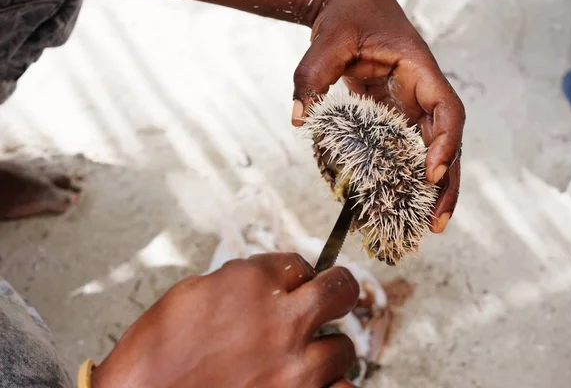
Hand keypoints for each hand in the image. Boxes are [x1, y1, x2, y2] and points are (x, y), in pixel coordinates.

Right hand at [91, 253, 359, 387]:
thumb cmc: (156, 355)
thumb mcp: (192, 295)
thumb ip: (238, 284)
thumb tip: (265, 282)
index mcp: (252, 283)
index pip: (300, 264)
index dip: (297, 276)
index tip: (294, 285)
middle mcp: (282, 320)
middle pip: (341, 289)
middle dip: (337, 292)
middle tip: (329, 302)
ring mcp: (296, 366)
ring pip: (345, 346)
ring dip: (328, 350)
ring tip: (307, 358)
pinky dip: (332, 387)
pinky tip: (315, 385)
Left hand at [291, 0, 464, 232]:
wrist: (348, 1)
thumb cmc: (348, 12)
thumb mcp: (328, 39)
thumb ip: (312, 75)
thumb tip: (299, 118)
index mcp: (419, 69)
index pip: (446, 108)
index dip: (446, 142)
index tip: (433, 173)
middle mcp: (421, 90)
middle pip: (447, 140)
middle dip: (447, 182)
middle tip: (437, 222)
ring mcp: (410, 104)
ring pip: (430, 149)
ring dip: (432, 187)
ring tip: (427, 224)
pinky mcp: (394, 113)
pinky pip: (406, 147)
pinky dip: (406, 174)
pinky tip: (399, 200)